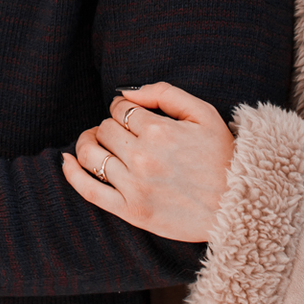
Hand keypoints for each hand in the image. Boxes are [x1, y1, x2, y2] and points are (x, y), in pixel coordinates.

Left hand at [61, 82, 233, 242]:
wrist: (237, 206)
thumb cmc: (222, 156)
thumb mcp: (203, 113)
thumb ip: (164, 93)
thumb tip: (124, 92)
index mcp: (159, 130)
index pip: (118, 109)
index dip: (121, 109)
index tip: (131, 117)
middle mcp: (143, 157)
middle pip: (103, 130)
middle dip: (110, 127)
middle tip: (123, 134)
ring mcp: (135, 186)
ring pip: (90, 154)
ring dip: (88, 144)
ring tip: (97, 144)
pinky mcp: (131, 211)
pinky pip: (88, 189)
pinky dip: (71, 173)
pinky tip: (66, 161)